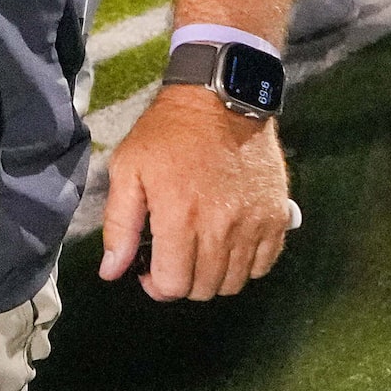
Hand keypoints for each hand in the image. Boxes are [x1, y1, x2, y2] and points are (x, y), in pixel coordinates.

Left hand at [98, 84, 293, 299]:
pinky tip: (227, 246)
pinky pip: (265, 264)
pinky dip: (245, 266)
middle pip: (205, 288)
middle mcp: (222, 227)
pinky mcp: (278, 216)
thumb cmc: (166, 135)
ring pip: (236, 282)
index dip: (156, 286)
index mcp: (180, 217)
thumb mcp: (127, 170)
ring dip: (213, 277)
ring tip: (198, 252)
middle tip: (171, 260)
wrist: (220, 103)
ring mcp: (255, 224)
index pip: (174, 284)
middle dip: (182, 282)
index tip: (148, 271)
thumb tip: (112, 271)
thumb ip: (119, 225)